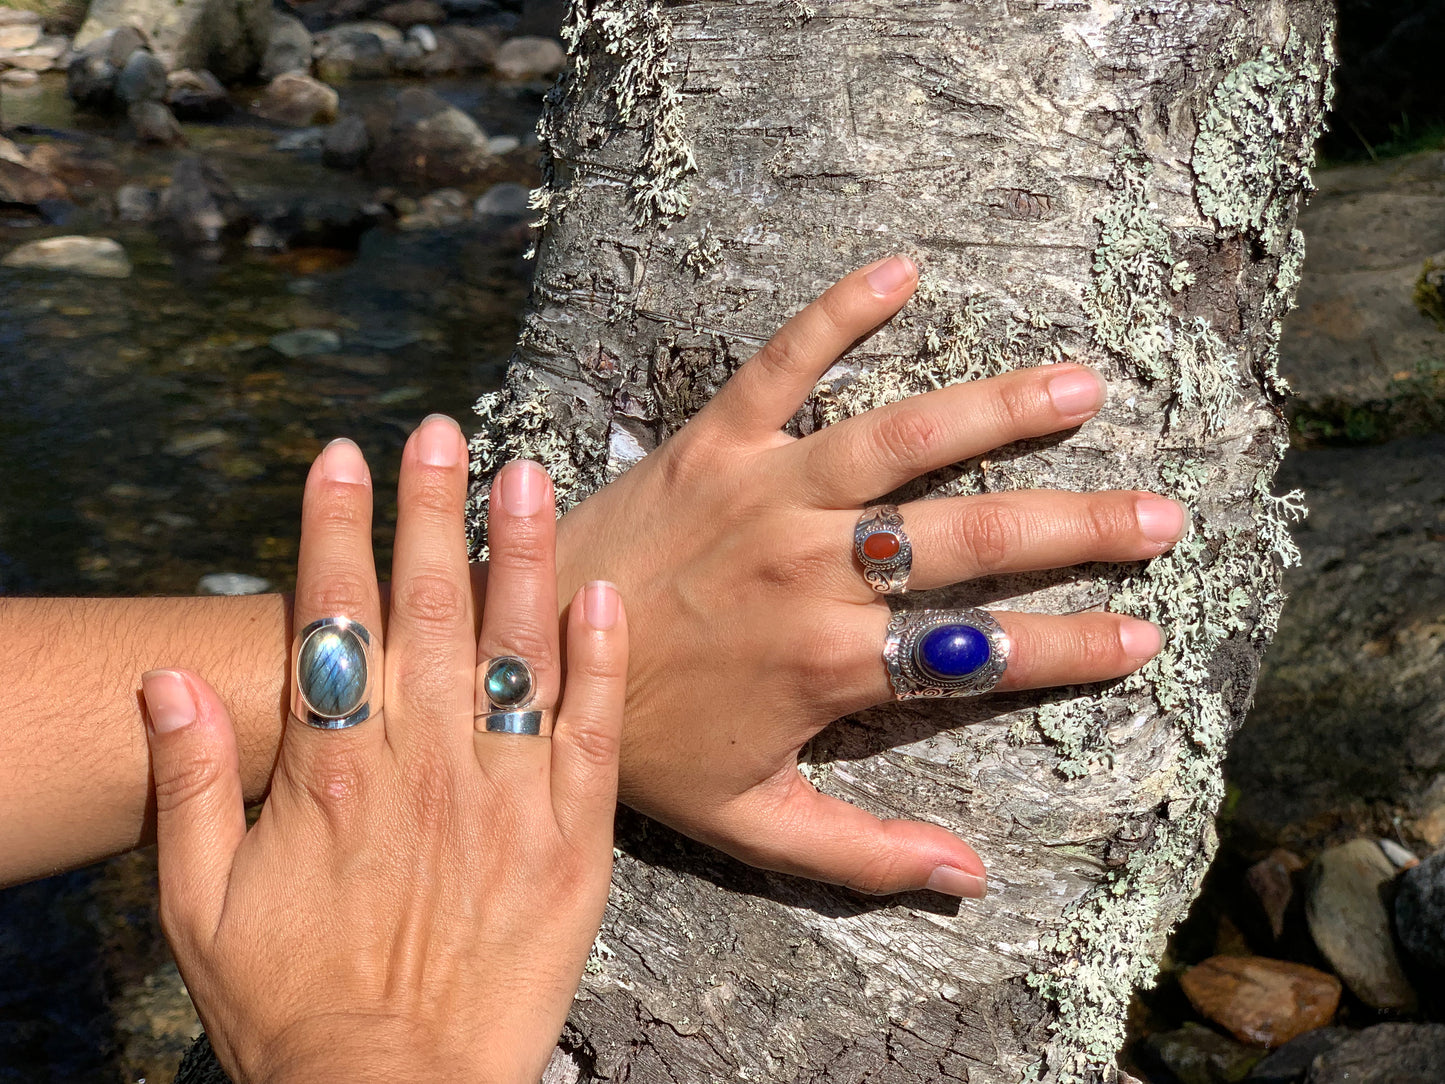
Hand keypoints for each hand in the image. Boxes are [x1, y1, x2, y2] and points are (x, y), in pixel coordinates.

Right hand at [139, 419, 626, 1081]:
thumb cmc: (292, 1009)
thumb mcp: (198, 908)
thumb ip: (183, 787)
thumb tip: (167, 683)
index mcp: (330, 773)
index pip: (332, 621)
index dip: (334, 530)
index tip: (342, 456)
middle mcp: (420, 766)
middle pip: (425, 612)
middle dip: (430, 512)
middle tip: (440, 431)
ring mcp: (504, 798)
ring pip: (513, 651)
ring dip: (518, 556)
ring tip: (527, 475)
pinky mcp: (572, 840)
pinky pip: (591, 732)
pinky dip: (599, 659)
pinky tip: (604, 593)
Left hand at [554, 257, 1182, 897]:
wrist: (520, 657)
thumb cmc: (635, 738)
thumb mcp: (748, 820)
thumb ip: (862, 853)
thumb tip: (971, 881)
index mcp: (829, 663)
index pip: (981, 654)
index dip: (1073, 648)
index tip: (1146, 635)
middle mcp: (811, 570)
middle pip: (971, 540)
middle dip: (1079, 528)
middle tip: (1161, 516)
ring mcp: (764, 494)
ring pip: (904, 442)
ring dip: (999, 410)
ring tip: (1081, 389)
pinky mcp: (711, 440)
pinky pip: (784, 363)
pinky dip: (840, 314)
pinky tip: (904, 270)